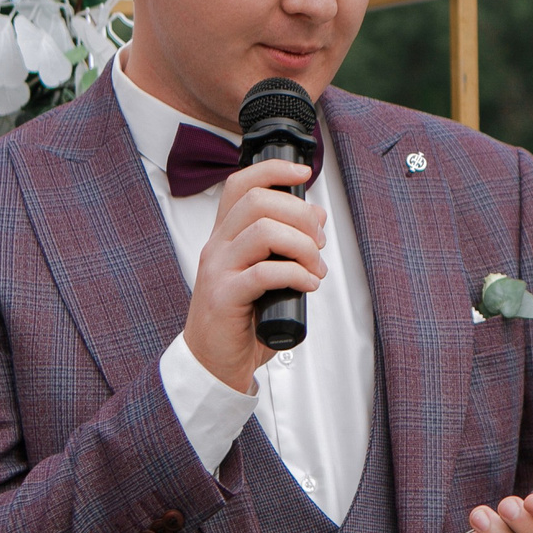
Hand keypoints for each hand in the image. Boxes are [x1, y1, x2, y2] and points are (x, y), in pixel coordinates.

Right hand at [183, 158, 323, 392]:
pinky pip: (265, 272)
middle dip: (301, 215)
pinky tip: (308, 284)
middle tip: (318, 241)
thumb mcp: (264, 274)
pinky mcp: (225, 296)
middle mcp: (218, 246)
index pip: (242, 185)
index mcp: (225, 236)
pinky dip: (296, 274)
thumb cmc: (240, 320)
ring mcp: (218, 270)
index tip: (303, 173)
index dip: (273, 170)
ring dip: (303, 245)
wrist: (214, 362)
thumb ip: (284, 247)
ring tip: (315, 267)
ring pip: (264, 231)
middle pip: (259, 202)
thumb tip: (315, 220)